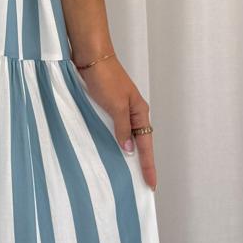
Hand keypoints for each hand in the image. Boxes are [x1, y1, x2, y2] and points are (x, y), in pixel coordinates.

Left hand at [74, 55, 155, 189]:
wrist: (91, 56)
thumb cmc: (105, 78)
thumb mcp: (116, 105)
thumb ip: (122, 129)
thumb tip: (129, 150)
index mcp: (139, 112)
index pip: (146, 145)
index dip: (148, 166)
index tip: (151, 185)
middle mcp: (132, 113)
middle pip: (140, 144)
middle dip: (142, 164)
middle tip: (143, 185)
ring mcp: (119, 110)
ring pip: (125, 138)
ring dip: (127, 155)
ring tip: (127, 175)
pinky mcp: (106, 107)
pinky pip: (112, 130)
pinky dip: (113, 142)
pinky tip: (109, 152)